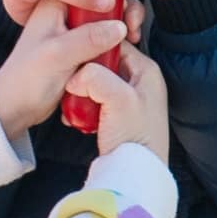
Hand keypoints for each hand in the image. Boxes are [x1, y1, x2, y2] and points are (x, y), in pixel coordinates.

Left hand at [0, 9, 136, 141]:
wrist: (17, 105)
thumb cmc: (27, 78)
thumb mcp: (56, 56)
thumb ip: (87, 39)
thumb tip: (120, 27)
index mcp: (52, 0)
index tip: (127, 14)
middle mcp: (64, 9)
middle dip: (123, 7)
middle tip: (133, 26)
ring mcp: (74, 26)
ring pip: (108, 15)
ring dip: (124, 22)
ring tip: (134, 38)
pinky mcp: (82, 44)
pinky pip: (107, 33)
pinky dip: (120, 37)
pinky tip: (131, 45)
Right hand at [73, 37, 170, 162]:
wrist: (135, 173)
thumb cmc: (135, 136)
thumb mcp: (118, 99)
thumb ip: (96, 77)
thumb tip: (76, 75)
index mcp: (146, 70)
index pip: (115, 44)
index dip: (93, 48)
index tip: (74, 56)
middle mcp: (139, 82)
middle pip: (103, 64)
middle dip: (83, 75)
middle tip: (70, 85)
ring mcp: (128, 100)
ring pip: (95, 84)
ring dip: (80, 93)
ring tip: (71, 104)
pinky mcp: (117, 116)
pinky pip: (94, 103)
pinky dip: (83, 108)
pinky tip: (75, 118)